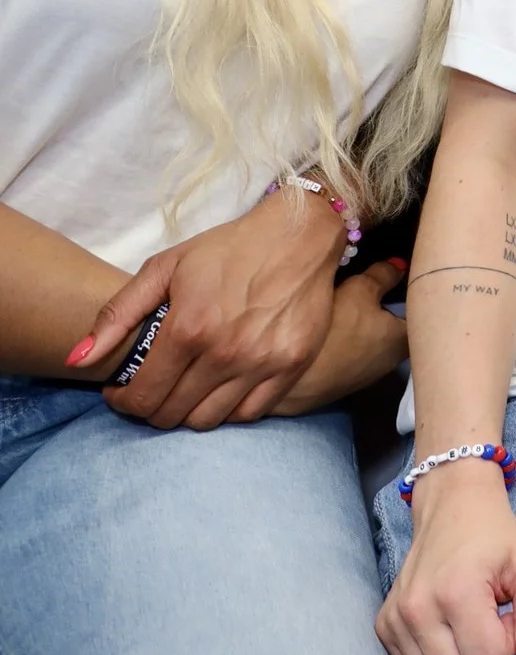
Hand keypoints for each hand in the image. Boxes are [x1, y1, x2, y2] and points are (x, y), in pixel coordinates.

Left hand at [70, 182, 346, 428]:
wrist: (298, 234)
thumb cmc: (228, 249)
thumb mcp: (165, 268)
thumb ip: (117, 315)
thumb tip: (78, 360)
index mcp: (189, 329)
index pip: (143, 395)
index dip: (123, 401)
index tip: (121, 391)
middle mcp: (226, 353)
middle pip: (172, 414)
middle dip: (150, 408)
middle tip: (150, 391)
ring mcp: (262, 363)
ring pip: (208, 420)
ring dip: (187, 413)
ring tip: (183, 391)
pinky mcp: (292, 366)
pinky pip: (250, 413)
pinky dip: (228, 411)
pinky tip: (219, 390)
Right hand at [273, 261, 409, 415]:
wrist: (288, 382)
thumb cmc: (333, 331)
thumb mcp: (358, 290)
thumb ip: (383, 276)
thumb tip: (400, 266)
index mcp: (406, 340)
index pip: (424, 312)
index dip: (417, 292)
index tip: (408, 275)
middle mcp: (394, 362)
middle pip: (400, 327)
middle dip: (392, 306)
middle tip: (379, 284)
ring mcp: (369, 374)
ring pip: (376, 341)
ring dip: (369, 324)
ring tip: (353, 304)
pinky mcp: (344, 381)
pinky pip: (356, 352)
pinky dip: (351, 339)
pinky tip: (336, 329)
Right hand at [378, 461, 515, 654]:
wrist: (452, 506)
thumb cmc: (495, 536)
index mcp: (456, 592)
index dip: (508, 642)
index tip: (506, 612)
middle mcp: (417, 610)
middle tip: (488, 618)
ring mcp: (394, 620)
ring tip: (468, 622)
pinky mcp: (384, 626)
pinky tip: (447, 627)